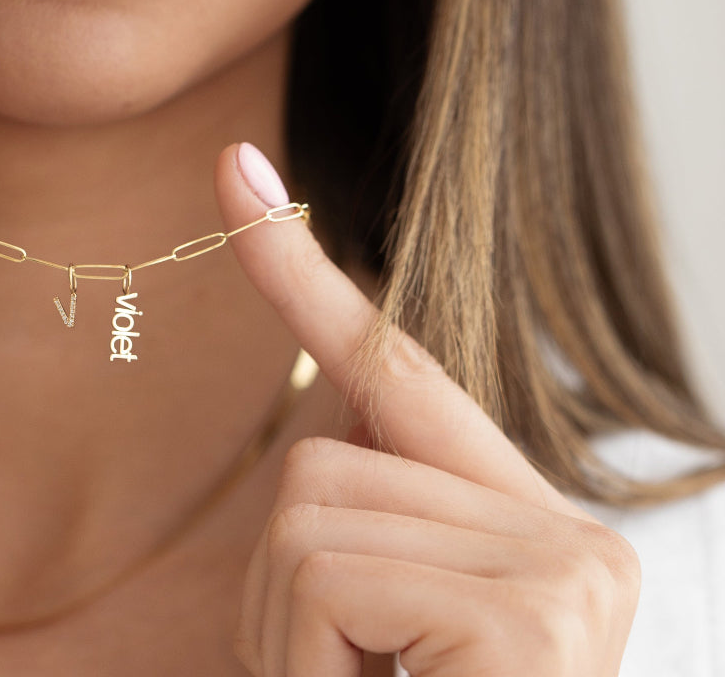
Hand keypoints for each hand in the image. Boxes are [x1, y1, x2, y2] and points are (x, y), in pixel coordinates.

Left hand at [214, 142, 639, 676]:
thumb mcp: (352, 639)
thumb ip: (355, 524)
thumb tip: (326, 408)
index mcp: (517, 531)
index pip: (390, 371)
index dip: (299, 272)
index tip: (232, 169)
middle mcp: (566, 536)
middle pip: (320, 470)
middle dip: (285, 604)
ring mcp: (563, 570)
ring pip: (311, 516)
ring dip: (290, 645)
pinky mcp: (537, 610)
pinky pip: (331, 569)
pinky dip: (306, 661)